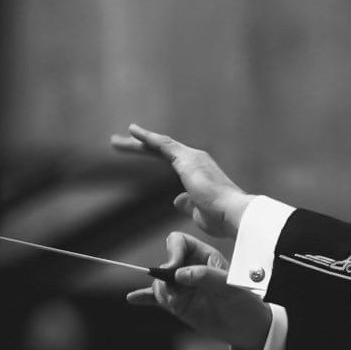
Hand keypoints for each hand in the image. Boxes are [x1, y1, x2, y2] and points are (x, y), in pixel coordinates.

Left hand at [110, 124, 254, 238]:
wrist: (233, 213)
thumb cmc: (221, 217)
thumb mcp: (199, 212)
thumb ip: (187, 203)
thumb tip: (176, 200)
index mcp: (199, 171)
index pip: (170, 160)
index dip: (152, 155)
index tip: (137, 152)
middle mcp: (196, 159)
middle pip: (162, 149)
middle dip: (140, 146)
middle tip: (118, 143)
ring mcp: (192, 157)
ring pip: (160, 144)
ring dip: (137, 142)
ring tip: (116, 141)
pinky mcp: (186, 159)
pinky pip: (163, 144)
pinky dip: (147, 137)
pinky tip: (133, 132)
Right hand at [127, 231, 271, 349]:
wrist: (247, 329)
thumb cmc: (245, 304)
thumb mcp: (230, 289)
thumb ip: (206, 277)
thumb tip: (179, 274)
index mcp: (205, 256)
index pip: (179, 242)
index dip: (172, 252)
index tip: (173, 269)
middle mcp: (190, 268)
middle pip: (165, 263)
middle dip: (164, 276)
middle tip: (174, 293)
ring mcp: (183, 287)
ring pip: (159, 283)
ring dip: (161, 293)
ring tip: (175, 304)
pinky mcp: (178, 305)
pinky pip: (157, 299)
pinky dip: (145, 298)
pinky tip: (133, 299)